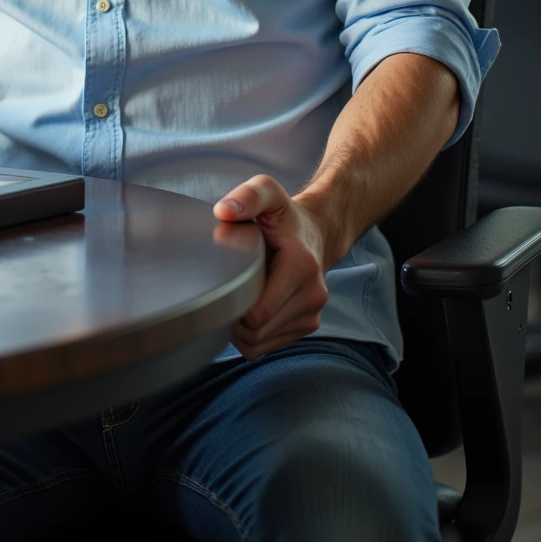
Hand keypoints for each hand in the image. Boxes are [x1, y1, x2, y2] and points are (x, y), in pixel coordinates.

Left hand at [213, 176, 328, 358]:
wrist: (317, 234)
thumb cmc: (284, 217)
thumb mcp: (268, 194)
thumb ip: (247, 196)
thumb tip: (223, 212)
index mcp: (301, 267)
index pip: (257, 314)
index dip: (233, 305)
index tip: (228, 282)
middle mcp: (313, 295)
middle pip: (256, 332)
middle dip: (235, 318)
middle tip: (230, 289)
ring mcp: (312, 314)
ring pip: (260, 344)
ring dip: (242, 329)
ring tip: (243, 296)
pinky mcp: (309, 325)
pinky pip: (267, 346)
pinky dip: (254, 335)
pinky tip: (253, 308)